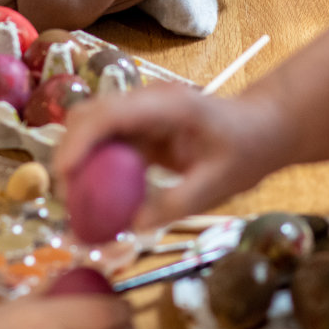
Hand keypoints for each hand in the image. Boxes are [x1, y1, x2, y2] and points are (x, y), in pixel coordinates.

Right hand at [54, 84, 290, 231]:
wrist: (264, 127)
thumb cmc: (247, 149)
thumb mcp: (220, 184)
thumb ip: (178, 203)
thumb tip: (134, 226)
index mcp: (169, 106)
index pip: (112, 114)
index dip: (82, 139)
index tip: (64, 173)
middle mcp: (149, 101)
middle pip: (92, 113)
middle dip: (70, 150)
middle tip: (67, 196)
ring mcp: (143, 111)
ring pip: (93, 126)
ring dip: (79, 158)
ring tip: (76, 200)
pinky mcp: (141, 126)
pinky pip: (107, 141)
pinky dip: (94, 165)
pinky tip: (95, 195)